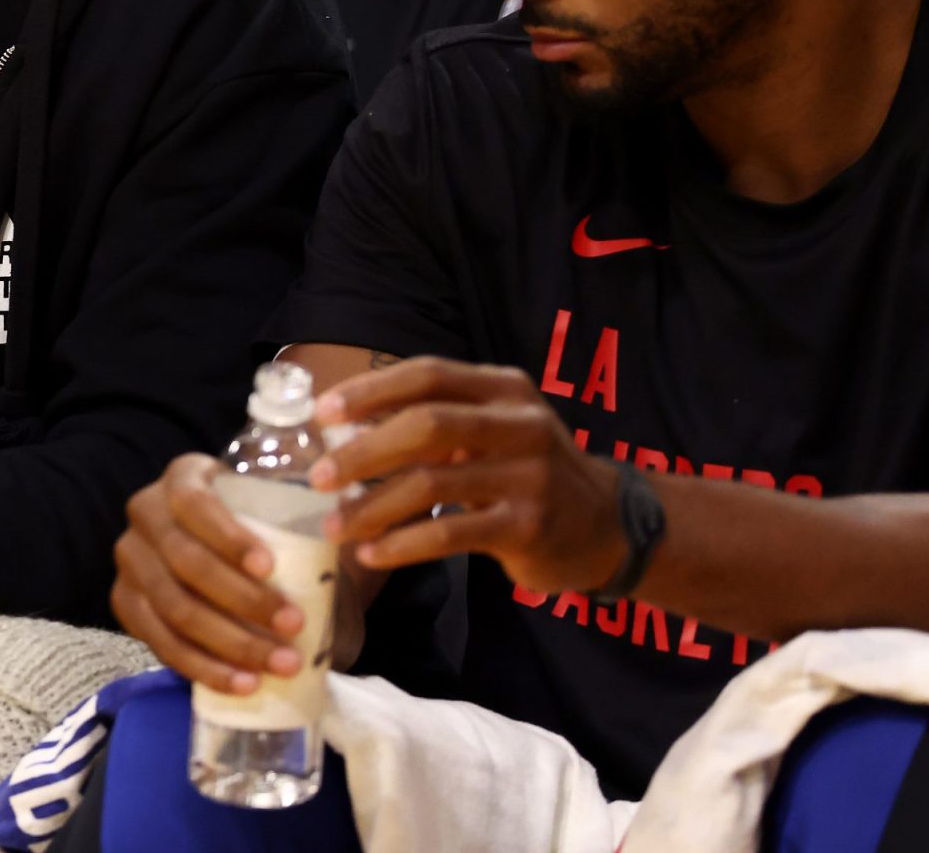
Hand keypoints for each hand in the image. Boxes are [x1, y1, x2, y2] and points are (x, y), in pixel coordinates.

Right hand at [111, 453, 309, 694]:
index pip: (193, 504)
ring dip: (230, 643)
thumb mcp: (286, 502)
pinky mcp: (126, 605)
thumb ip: (316, 500)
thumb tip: (355, 512)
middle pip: (185, 563)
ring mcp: (131, 562)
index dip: (227, 537)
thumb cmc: (266, 526)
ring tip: (281, 664)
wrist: (229, 556)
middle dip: (242, 600)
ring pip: (173, 609)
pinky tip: (243, 683)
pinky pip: (159, 643)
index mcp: (182, 478)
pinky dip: (203, 668)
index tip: (269, 567)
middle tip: (294, 626)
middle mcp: (145, 514)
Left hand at [313, 356, 625, 592]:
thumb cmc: (528, 472)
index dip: (371, 390)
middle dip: (363, 450)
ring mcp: (529, 476)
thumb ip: (435, 421)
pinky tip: (372, 553)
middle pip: (426, 425)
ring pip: (432, 483)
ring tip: (333, 525)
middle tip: (318, 477)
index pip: (428, 374)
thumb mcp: (494, 430)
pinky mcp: (529, 527)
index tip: (322, 413)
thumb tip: (343, 428)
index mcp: (504, 388)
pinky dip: (402, 544)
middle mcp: (521, 424)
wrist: (610, 527)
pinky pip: (450, 533)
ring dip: (372, 506)